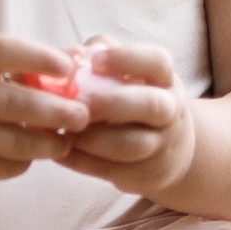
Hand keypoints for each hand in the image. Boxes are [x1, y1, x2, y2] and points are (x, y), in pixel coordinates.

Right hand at [0, 36, 93, 186]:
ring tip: (67, 142)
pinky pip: (3, 167)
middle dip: (54, 111)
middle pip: (14, 104)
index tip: (68, 68)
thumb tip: (84, 57)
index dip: (38, 58)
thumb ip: (33, 60)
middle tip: (83, 116)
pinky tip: (35, 155)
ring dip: (46, 145)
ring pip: (12, 143)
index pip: (4, 52)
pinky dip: (25, 163)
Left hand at [58, 39, 199, 200]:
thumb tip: (73, 54)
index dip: (126, 59)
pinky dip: (81, 161)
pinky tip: (60, 150)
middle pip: (151, 105)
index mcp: (164, 79)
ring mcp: (161, 146)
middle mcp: (170, 111)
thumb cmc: (135, 99)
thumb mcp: (129, 74)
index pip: (156, 61)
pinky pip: (111, 170)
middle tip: (78, 102)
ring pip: (130, 145)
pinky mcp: (145, 175)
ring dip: (92, 138)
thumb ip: (101, 55)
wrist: (170, 151)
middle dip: (111, 103)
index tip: (94, 62)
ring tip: (65, 130)